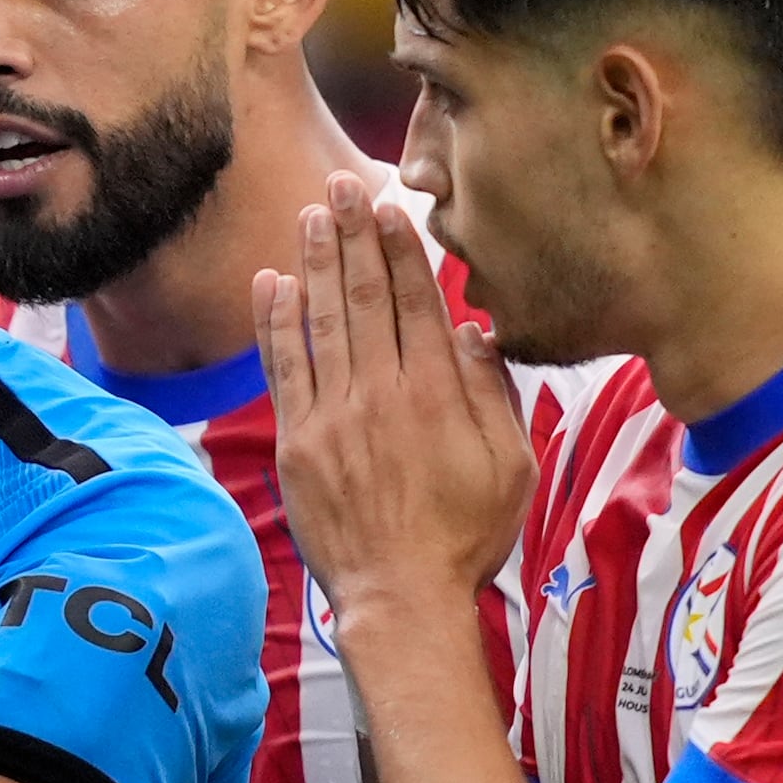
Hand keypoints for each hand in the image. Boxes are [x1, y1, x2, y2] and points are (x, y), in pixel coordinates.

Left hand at [258, 177, 529, 620]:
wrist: (400, 597)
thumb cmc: (465, 536)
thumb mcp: (511, 467)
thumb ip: (494, 396)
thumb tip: (473, 332)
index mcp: (438, 395)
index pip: (415, 303)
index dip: (401, 250)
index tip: (391, 207)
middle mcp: (382, 394)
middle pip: (365, 297)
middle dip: (354, 235)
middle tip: (341, 184)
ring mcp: (334, 416)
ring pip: (322, 322)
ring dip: (315, 262)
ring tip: (310, 214)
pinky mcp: (298, 442)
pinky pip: (283, 368)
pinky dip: (276, 323)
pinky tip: (271, 281)